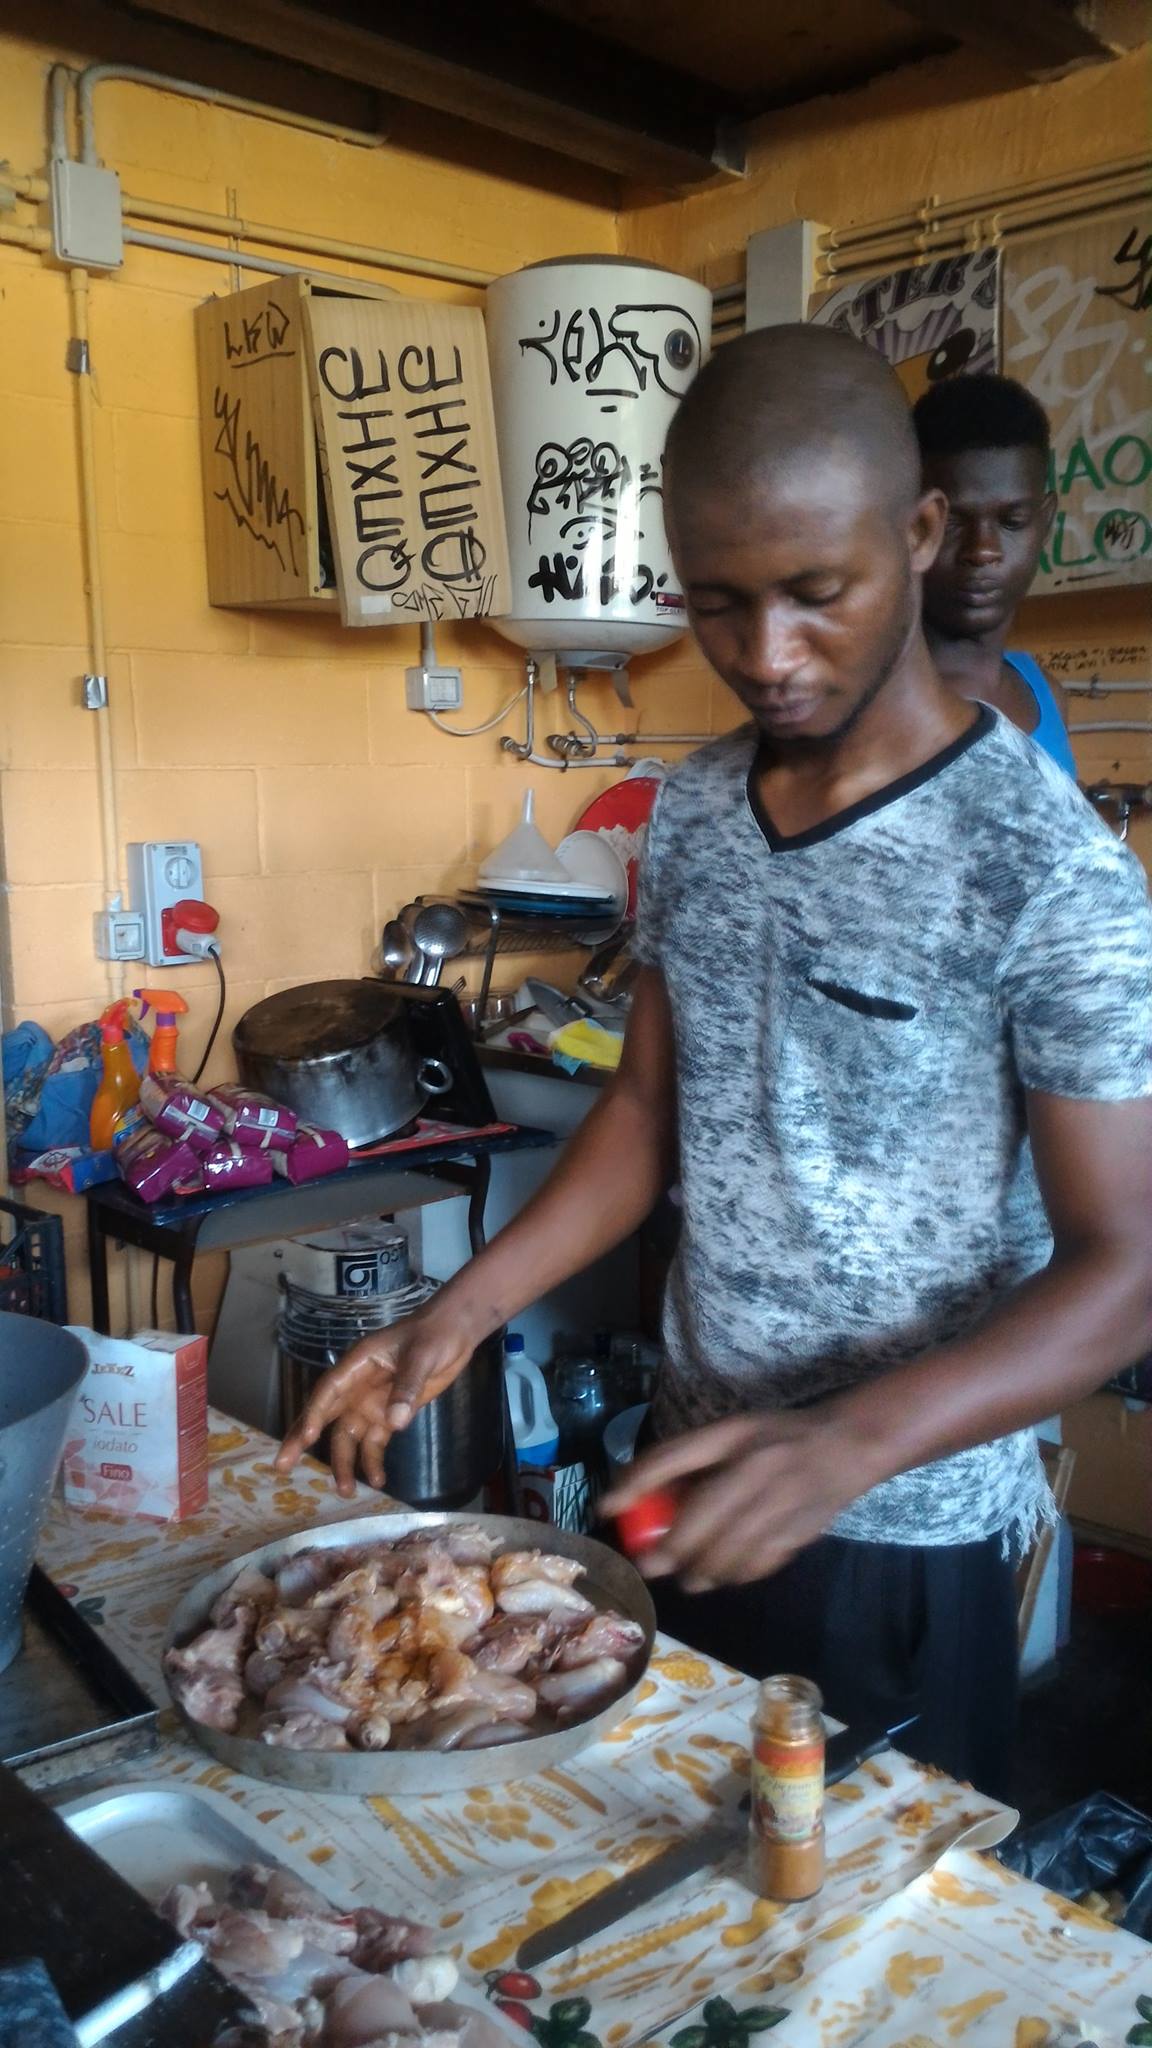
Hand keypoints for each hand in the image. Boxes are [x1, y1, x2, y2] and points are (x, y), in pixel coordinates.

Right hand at [274, 1306, 478, 1496]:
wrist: (455, 1332)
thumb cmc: (433, 1334)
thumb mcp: (421, 1357)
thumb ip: (407, 1387)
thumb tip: (394, 1424)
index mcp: (358, 1363)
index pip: (329, 1390)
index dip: (314, 1413)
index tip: (305, 1438)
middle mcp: (358, 1386)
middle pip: (326, 1416)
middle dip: (303, 1440)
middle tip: (282, 1467)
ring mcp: (371, 1401)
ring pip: (349, 1435)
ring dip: (345, 1462)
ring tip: (345, 1491)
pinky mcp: (389, 1414)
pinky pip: (375, 1441)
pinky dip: (373, 1461)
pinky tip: (378, 1481)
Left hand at [600, 1409, 885, 1590]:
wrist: (848, 1444)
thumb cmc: (777, 1437)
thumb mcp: (732, 1433)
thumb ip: (692, 1461)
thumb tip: (639, 1497)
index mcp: (732, 1434)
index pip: (673, 1457)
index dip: (636, 1483)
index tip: (608, 1507)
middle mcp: (756, 1465)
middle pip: (702, 1516)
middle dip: (670, 1548)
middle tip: (651, 1566)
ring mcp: (781, 1500)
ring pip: (730, 1549)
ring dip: (701, 1570)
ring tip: (688, 1578)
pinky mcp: (800, 1530)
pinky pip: (758, 1563)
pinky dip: (736, 1575)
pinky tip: (724, 1575)